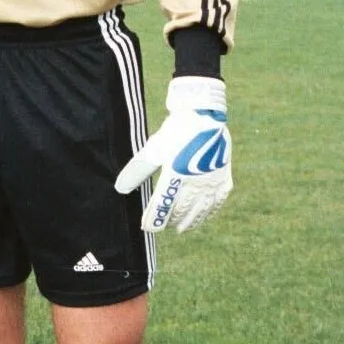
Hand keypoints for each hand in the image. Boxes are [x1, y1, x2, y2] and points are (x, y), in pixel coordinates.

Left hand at [115, 76, 231, 232]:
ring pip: (200, 210)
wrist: (204, 115)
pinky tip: (206, 215)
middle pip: (182, 210)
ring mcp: (211, 182)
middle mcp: (194, 183)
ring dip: (191, 220)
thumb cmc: (176, 131)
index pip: (162, 205)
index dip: (154, 218)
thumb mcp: (154, 149)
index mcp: (175, 175)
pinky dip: (210, 211)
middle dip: (172, 219)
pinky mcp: (223, 178)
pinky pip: (217, 202)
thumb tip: (120, 188)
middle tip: (165, 225)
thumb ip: (138, 170)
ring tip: (183, 228)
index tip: (147, 227)